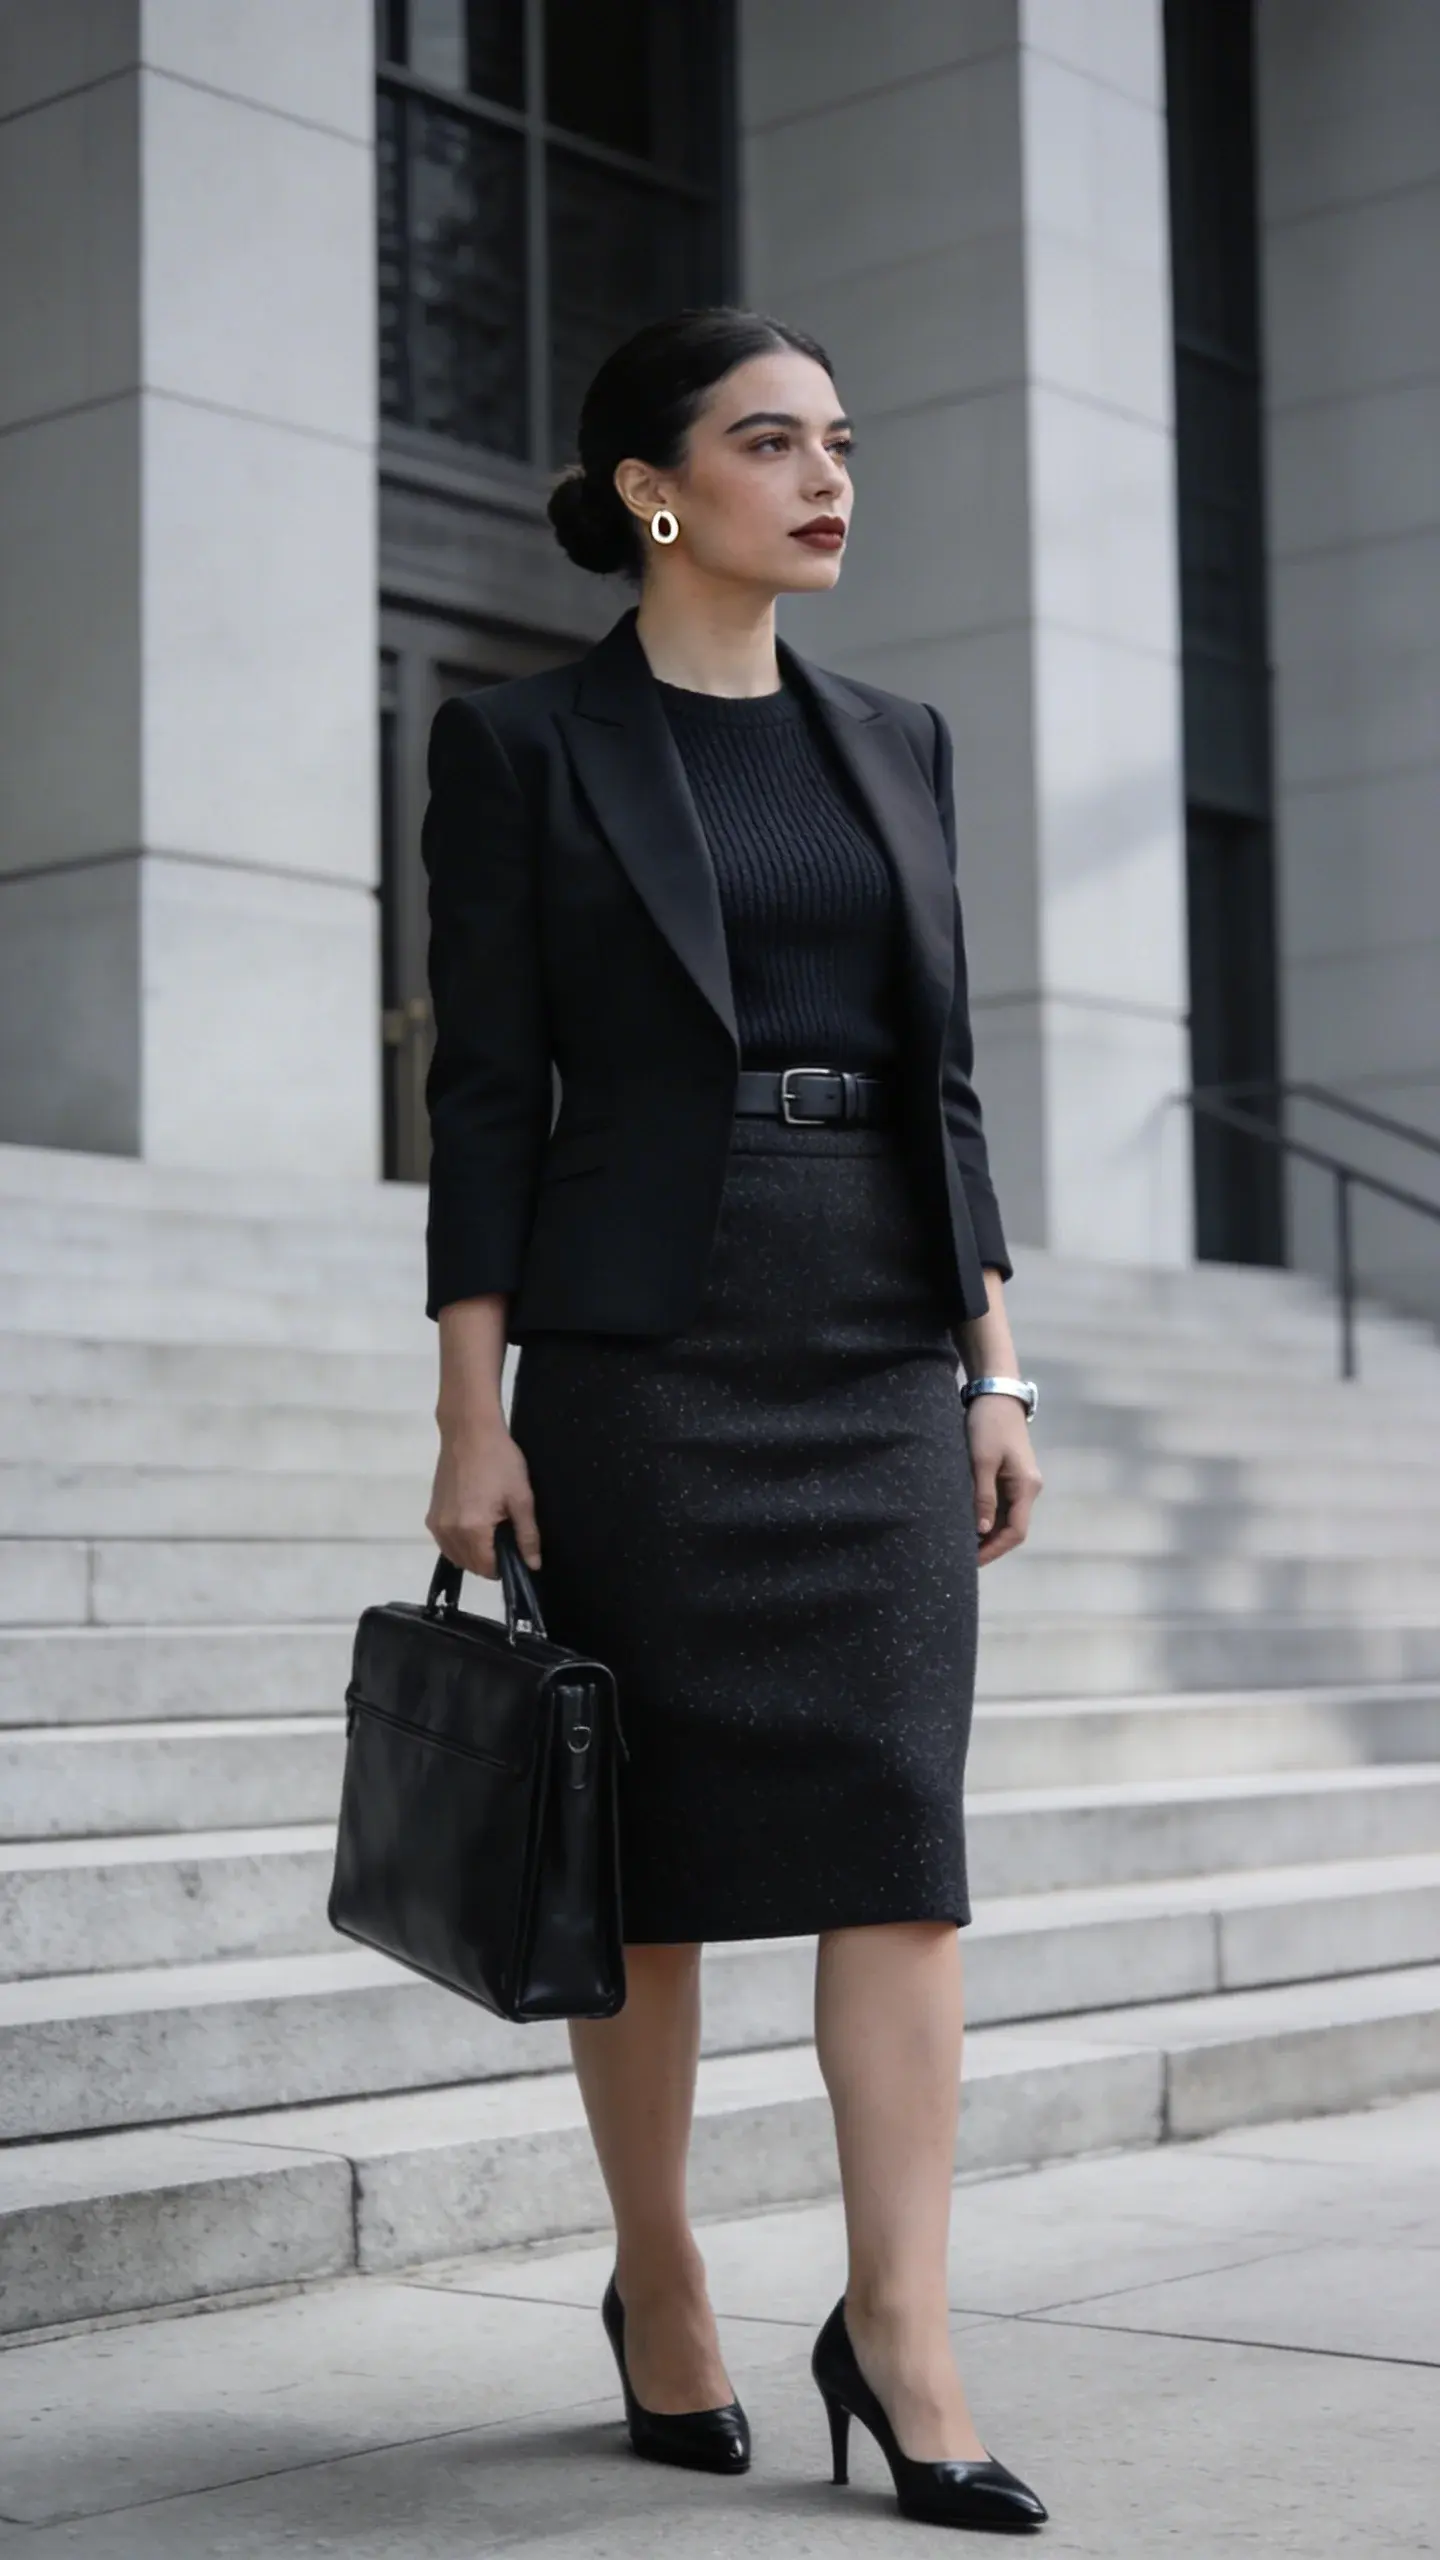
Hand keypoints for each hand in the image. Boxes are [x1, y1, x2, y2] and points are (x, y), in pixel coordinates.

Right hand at [426, 1414, 541, 1576]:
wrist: (469, 1431)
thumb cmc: (499, 1461)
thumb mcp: (521, 1498)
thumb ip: (527, 1535)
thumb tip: (532, 1565)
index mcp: (472, 1530)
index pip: (487, 1569)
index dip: (505, 1567)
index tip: (517, 1553)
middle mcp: (448, 1532)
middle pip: (470, 1566)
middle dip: (490, 1562)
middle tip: (507, 1538)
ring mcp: (436, 1524)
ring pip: (456, 1557)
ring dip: (474, 1555)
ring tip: (492, 1531)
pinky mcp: (431, 1515)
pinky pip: (446, 1543)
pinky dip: (460, 1544)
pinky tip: (474, 1526)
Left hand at [963, 1393, 1041, 1564]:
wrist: (996, 1395)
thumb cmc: (988, 1426)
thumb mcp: (982, 1461)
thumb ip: (983, 1496)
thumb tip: (983, 1531)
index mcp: (1026, 1487)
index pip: (1016, 1532)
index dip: (995, 1550)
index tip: (972, 1561)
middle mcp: (1028, 1489)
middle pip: (1013, 1528)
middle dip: (991, 1545)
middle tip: (963, 1557)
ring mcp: (1020, 1483)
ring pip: (1007, 1518)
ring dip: (988, 1533)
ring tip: (963, 1544)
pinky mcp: (1010, 1475)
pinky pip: (1001, 1505)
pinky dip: (987, 1517)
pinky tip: (969, 1523)